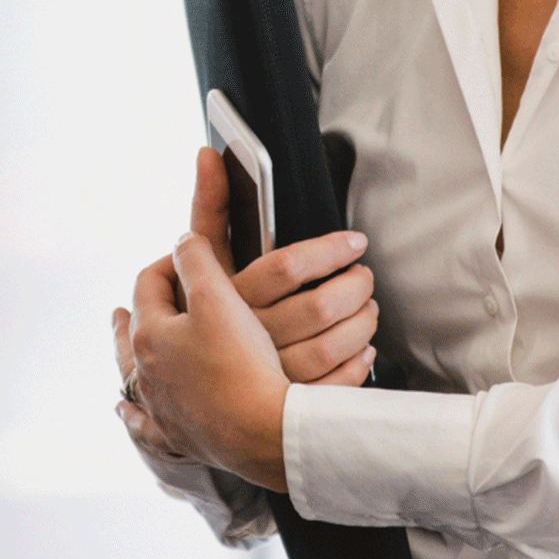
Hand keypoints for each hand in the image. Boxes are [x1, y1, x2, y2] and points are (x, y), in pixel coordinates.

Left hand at [123, 233, 295, 491]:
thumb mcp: (217, 294)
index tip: (193, 255)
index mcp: (149, 333)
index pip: (149, 282)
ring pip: (133, 371)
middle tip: (153, 287)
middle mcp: (145, 371)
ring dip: (130, 347)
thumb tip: (182, 241)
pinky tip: (123, 409)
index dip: (171, 261)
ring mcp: (160, 406)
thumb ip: (195, 258)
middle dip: (148, 300)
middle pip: (137, 325)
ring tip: (120, 333)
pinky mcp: (177, 435)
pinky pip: (143, 422)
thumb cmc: (241, 362)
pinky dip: (132, 412)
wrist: (264, 430)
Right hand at [190, 147, 378, 384]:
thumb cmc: (201, 310)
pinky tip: (363, 347)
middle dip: (355, 286)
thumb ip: (209, 206)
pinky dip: (357, 363)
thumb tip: (209, 153)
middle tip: (364, 274)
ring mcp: (266, 375)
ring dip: (362, 322)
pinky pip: (334, 386)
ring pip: (332, 346)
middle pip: (319, 307)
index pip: (288, 268)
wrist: (190, 382)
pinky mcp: (283, 404)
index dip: (329, 251)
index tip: (354, 241)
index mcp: (229, 297)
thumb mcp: (202, 259)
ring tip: (367, 305)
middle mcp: (247, 337)